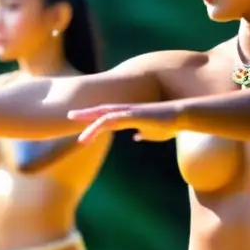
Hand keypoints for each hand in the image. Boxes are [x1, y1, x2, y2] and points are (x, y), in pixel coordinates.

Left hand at [67, 102, 181, 143]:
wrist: (181, 116)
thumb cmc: (169, 124)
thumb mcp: (154, 132)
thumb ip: (143, 133)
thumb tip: (135, 137)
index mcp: (128, 116)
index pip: (106, 116)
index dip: (93, 119)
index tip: (81, 123)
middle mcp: (125, 111)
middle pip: (101, 111)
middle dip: (85, 114)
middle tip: (69, 116)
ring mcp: (128, 112)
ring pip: (104, 117)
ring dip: (90, 126)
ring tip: (79, 138)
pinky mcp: (133, 115)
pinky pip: (113, 120)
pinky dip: (101, 126)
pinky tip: (92, 133)